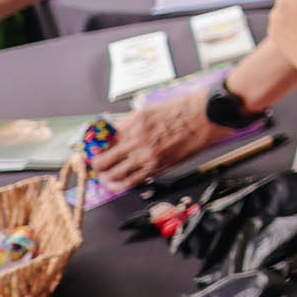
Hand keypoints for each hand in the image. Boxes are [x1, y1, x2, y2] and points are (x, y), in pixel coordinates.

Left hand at [97, 92, 229, 189]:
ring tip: (105, 177)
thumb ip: (128, 124)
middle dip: (96, 165)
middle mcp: (136, 141)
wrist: (204, 117)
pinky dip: (119, 186)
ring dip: (105, 177)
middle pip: (102, 161)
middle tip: (97, 165)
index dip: (93, 149)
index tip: (93, 152)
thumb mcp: (148, 110)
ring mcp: (145, 156)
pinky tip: (116, 185)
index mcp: (132, 124)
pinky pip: (130, 182)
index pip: (101, 142)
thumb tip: (113, 134)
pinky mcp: (156, 167)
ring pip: (113, 175)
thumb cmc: (182, 110)